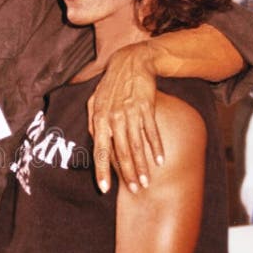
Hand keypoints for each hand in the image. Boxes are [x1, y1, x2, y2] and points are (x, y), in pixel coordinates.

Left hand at [88, 42, 163, 193]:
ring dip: (142, 166)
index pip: (99, 150)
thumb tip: (92, 142)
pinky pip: (151, 131)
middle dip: (127, 174)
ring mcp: (130, 112)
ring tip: (147, 182)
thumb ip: (93, 123)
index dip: (102, 170)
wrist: (131, 62)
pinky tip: (160, 160)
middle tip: (134, 190)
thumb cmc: (111, 85)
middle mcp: (113, 117)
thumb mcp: (95, 101)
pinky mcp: (146, 107)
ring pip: (136, 145)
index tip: (105, 188)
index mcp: (99, 119)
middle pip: (120, 152)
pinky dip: (156, 147)